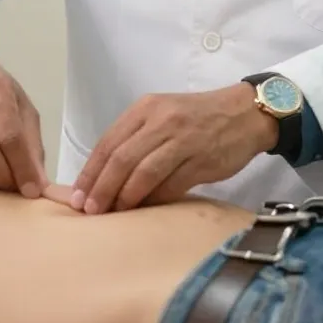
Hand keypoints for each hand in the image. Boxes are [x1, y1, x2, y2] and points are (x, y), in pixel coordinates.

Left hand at [71, 83, 277, 213]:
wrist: (243, 113)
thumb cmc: (195, 117)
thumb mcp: (161, 114)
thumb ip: (135, 139)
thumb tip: (104, 178)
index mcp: (145, 108)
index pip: (109, 142)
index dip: (91, 171)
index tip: (78, 196)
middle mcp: (161, 121)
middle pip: (122, 158)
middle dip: (102, 188)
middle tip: (90, 210)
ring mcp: (182, 140)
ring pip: (144, 172)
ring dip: (125, 197)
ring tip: (113, 214)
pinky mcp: (202, 160)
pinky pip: (171, 185)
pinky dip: (154, 200)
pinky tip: (144, 211)